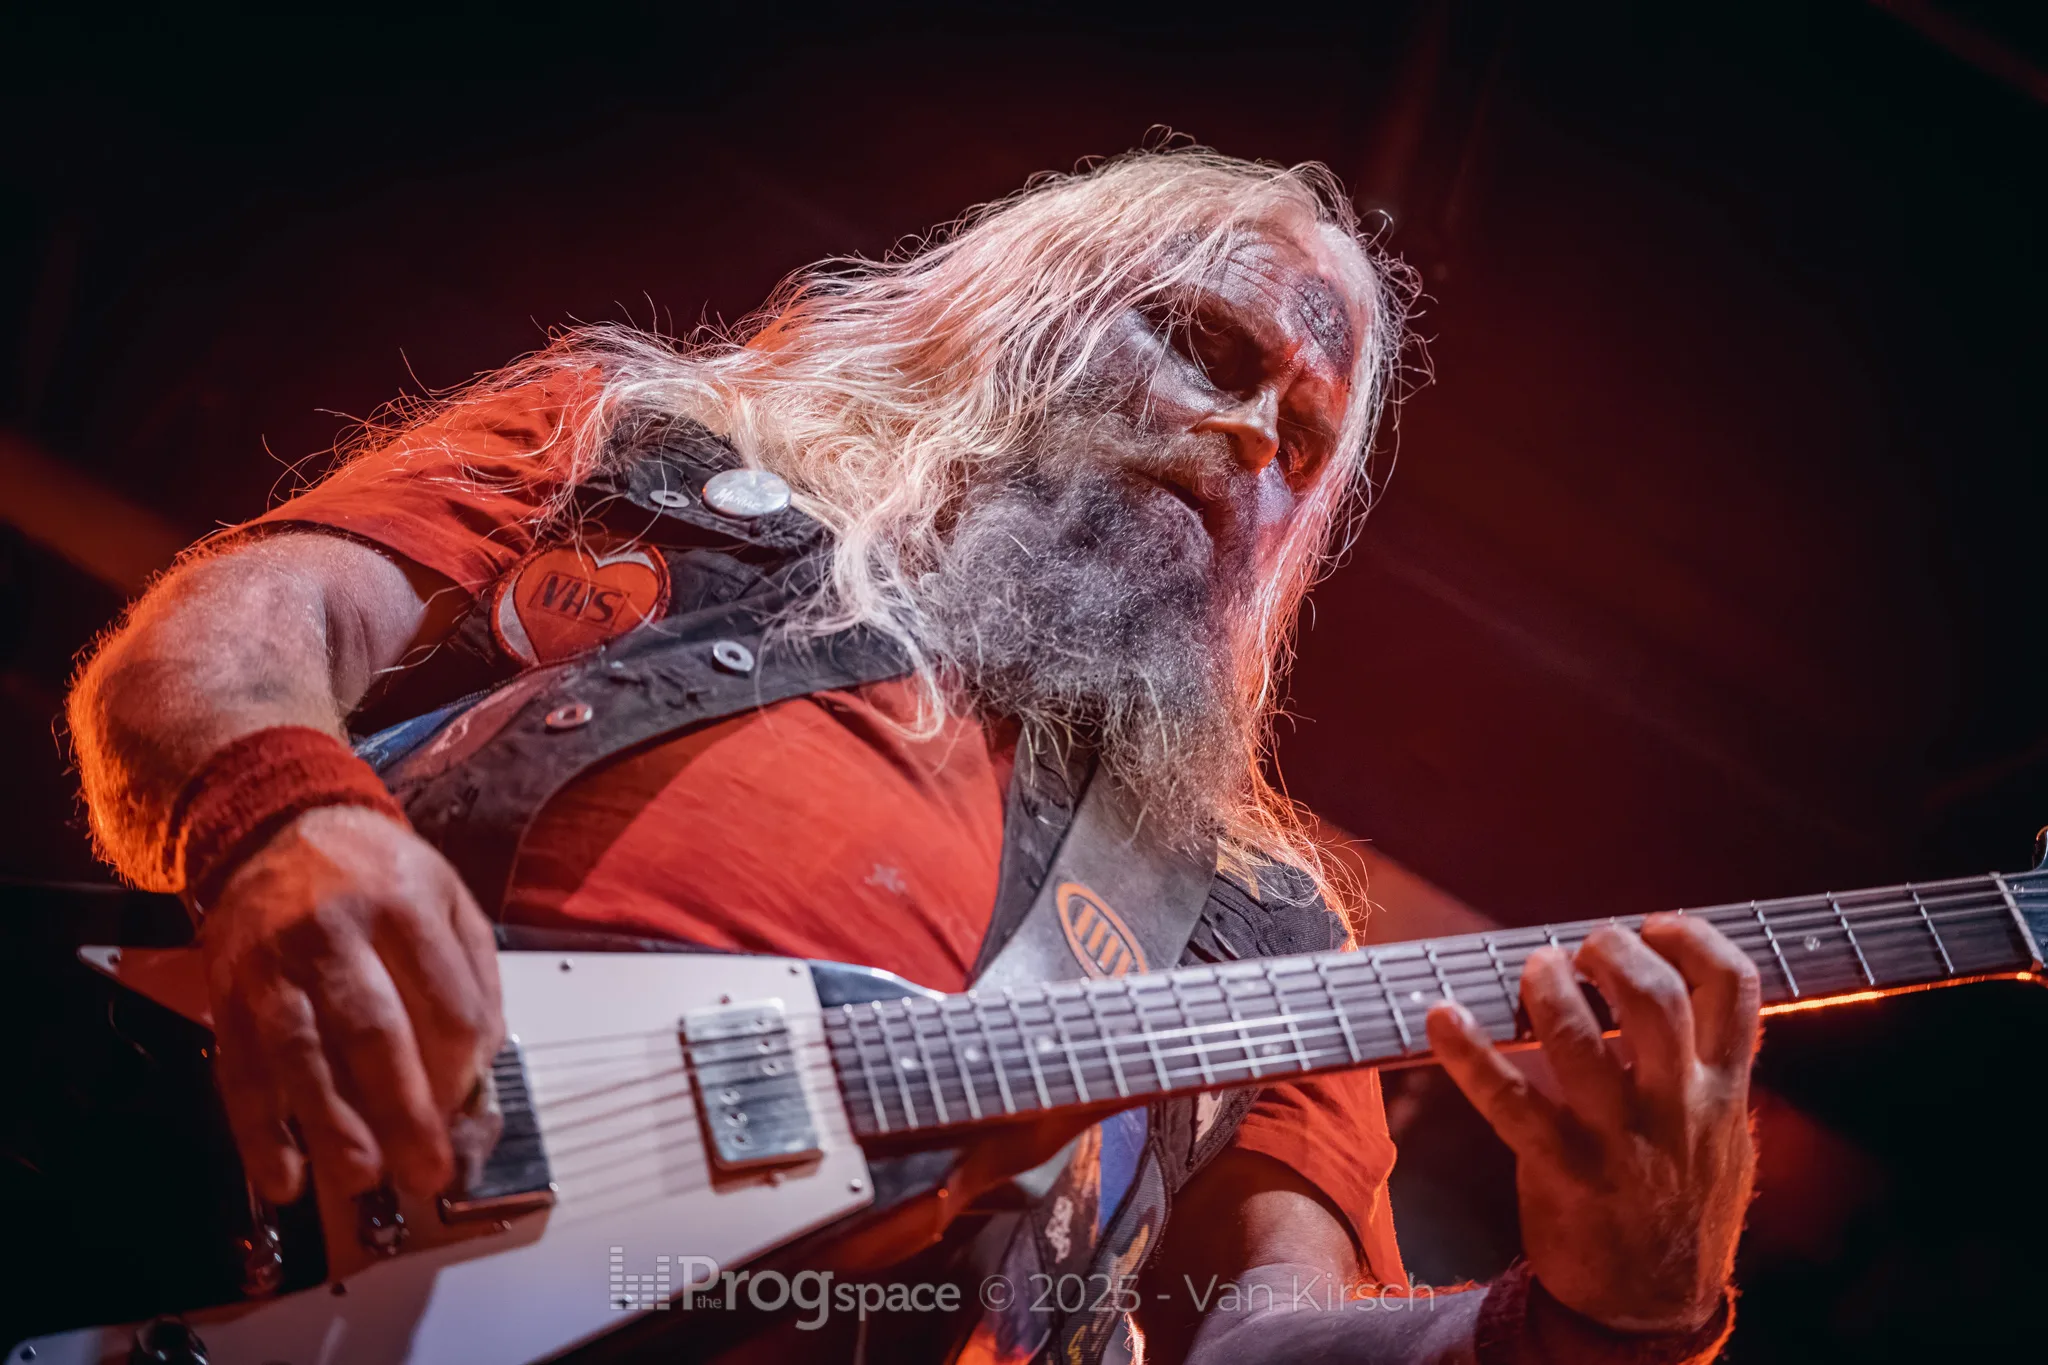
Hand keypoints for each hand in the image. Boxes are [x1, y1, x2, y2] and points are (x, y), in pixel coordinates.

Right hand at [200, 804, 503, 1203]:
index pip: (445, 1001)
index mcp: (405, 907)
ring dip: (330, 1127)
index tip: (468, 1106)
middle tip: (426, 1173)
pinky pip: (242, 1072)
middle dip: (403, 1111)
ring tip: (360, 1181)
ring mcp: (276, 968)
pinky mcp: (231, 996)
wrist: (275, 828)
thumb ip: (472, 976)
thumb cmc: (377, 874)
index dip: (463, 1064)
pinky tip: (284, 1175)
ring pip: (302, 1055)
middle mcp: (336, 935)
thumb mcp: (448, 897)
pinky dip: (259, 1130)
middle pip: (373, 1031)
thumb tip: (480, 1068)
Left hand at [1425, 914, 1758, 1332]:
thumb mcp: (1724, 1140)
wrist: (1652, 1312)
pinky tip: (1441, 1015)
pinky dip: (1467, 1052)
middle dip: (1614, 951)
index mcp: (1724, 1092)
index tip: (1657, 923)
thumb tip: (1683, 994)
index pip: (1735, 989)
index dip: (1695, 938)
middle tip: (1584, 948)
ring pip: (1580, 1038)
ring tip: (1535, 972)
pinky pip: (1509, 1100)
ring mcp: (1621, 1141)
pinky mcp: (1563, 1169)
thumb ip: (1710, 1072)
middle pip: (1655, 997)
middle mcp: (1679, 1109)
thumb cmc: (1680, 1209)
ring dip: (1548, 988)